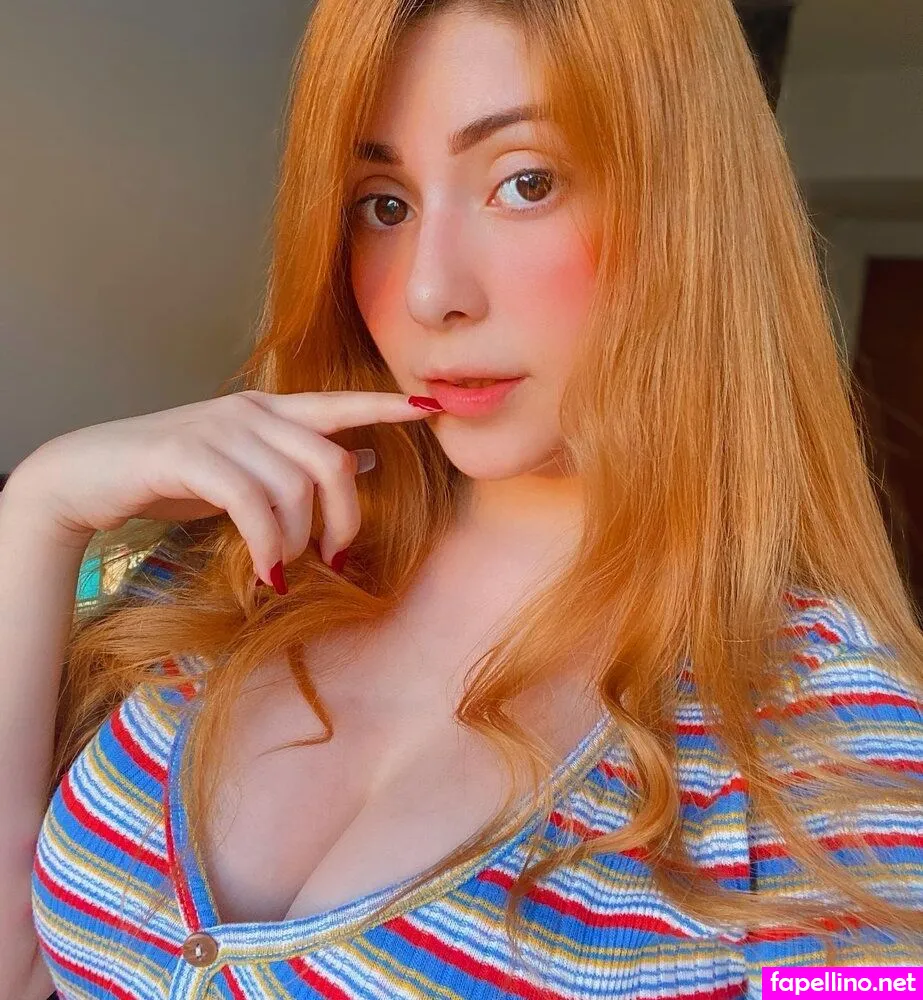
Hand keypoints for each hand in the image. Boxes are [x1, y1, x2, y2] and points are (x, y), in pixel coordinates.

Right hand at [5, 390, 441, 585]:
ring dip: (299, 541)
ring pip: (294, 487)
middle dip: (345, 518)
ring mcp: (221, 430)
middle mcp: (252, 412)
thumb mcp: (247, 468)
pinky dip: (267, 544)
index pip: (339, 404)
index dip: (385, 408)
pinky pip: (251, 503)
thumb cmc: (178, 476)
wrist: (92, 474)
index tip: (431, 411)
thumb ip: (300, 462)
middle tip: (335, 558)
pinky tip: (266, 571)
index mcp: (270, 411)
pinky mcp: (190, 455)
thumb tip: (369, 463)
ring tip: (285, 569)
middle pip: (332, 461)